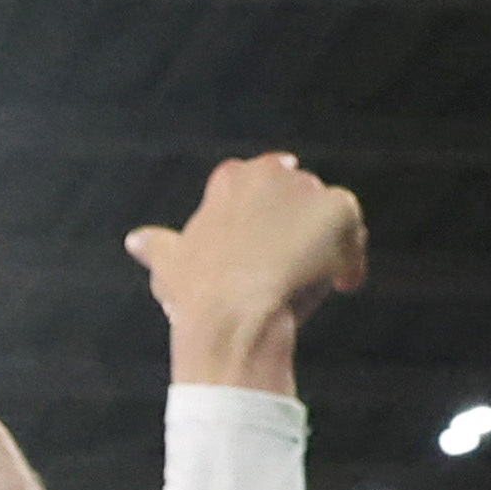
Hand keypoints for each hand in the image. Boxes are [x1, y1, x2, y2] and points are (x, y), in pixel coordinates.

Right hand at [124, 153, 365, 393]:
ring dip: (325, 242)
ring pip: (327, 215)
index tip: (266, 234)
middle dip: (297, 226)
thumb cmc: (195, 293)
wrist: (233, 316)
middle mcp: (271, 173)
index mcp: (231, 179)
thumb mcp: (168, 265)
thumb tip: (136, 240)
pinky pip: (354, 234)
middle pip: (297, 195)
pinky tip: (342, 285)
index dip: (265, 209)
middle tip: (291, 263)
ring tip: (318, 278)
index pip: (258, 178)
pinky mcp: (340, 210)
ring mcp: (307, 190)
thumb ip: (157, 245)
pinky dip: (351, 260)